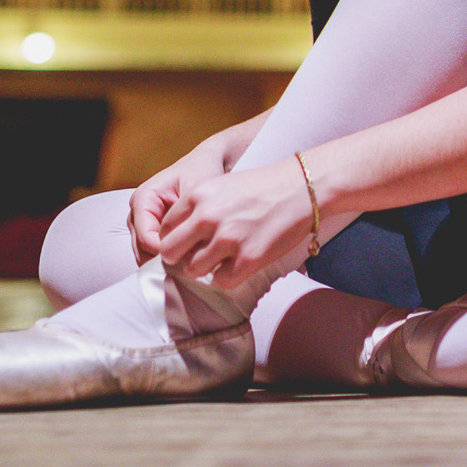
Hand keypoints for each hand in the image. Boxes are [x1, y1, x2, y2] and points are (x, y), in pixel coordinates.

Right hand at [127, 134, 239, 260]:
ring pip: (148, 255)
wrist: (207, 163)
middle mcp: (138, 213)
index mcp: (143, 198)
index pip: (145, 236)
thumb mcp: (196, 190)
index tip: (189, 257)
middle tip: (191, 266)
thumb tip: (181, 247)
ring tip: (192, 263)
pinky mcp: (153, 231)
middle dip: (165, 258)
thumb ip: (186, 217)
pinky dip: (171, 258)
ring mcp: (143, 223)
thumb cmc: (201, 171)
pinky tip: (190, 259)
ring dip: (168, 260)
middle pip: (142, 249)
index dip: (165, 251)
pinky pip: (156, 252)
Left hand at [154, 162, 315, 289]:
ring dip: (206, 268)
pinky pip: (221, 281)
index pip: (165, 229)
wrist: (302, 188)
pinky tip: (240, 263)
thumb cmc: (263, 186)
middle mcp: (207, 217)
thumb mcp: (221, 185)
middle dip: (182, 256)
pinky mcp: (248, 258)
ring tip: (223, 258)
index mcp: (197, 195)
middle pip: (170, 252)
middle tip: (198, 255)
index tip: (188, 241)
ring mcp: (228, 239)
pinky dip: (228, 277)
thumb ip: (198, 207)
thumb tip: (180, 236)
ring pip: (193, 270)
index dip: (175, 238)